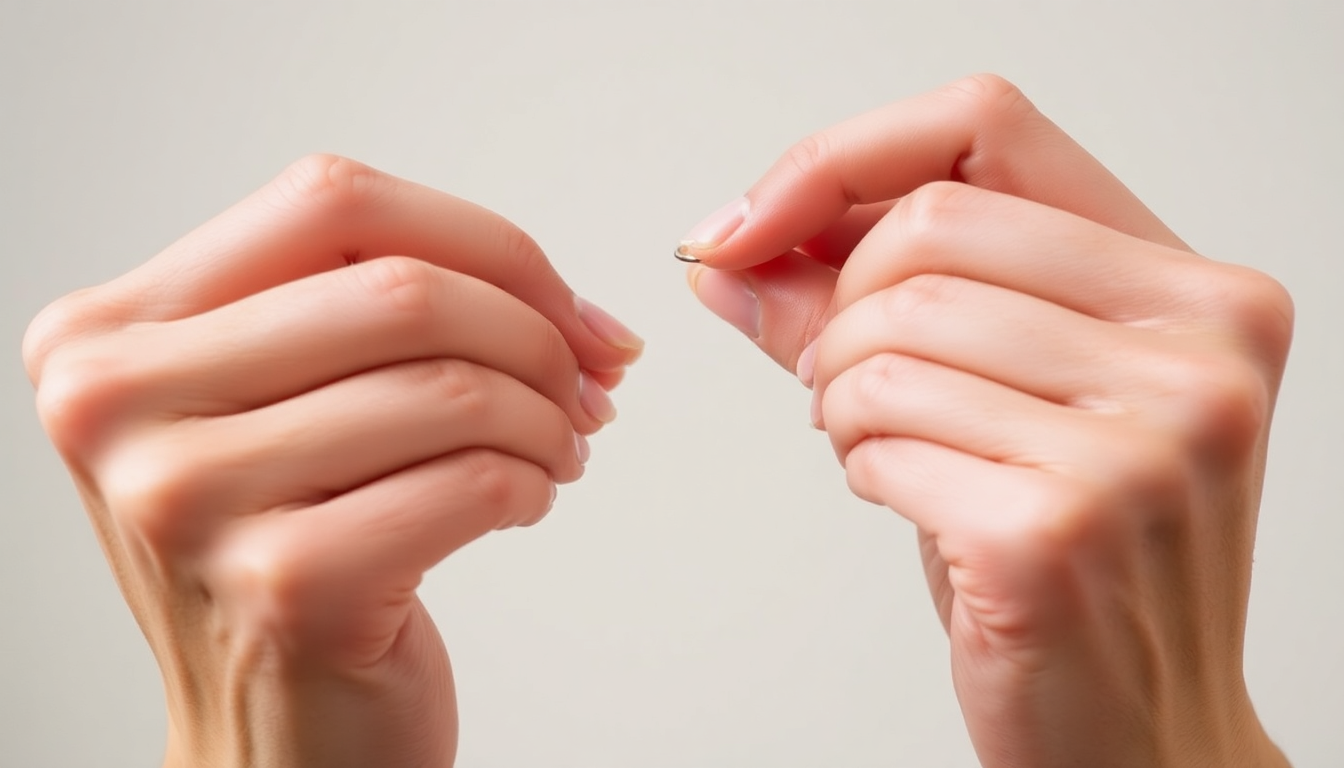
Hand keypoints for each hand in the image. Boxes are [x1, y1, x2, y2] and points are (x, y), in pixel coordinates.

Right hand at [23, 155, 642, 767]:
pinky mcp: (287, 587)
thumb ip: (381, 312)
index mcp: (109, 332)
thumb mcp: (279, 405)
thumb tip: (572, 306)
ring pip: (448, 385)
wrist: (275, 742)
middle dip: (535, 333)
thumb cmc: (291, 559)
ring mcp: (191, 501)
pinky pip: (474, 479)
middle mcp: (118, 407)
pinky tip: (521, 503)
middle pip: (399, 288)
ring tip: (553, 450)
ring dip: (544, 416)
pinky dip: (532, 483)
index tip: (563, 305)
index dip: (482, 243)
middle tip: (583, 385)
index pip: (331, 202)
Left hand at [682, 75, 1292, 766]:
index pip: (986, 128)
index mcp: (1198, 293)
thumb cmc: (1075, 560)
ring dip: (842, 401)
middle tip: (843, 382)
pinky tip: (908, 497)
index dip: (841, 161)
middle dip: (838, 312)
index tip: (749, 225)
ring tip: (884, 450)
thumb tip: (729, 249)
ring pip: (887, 343)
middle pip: (921, 236)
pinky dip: (860, 466)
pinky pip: (880, 441)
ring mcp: (1143, 444)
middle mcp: (1198, 354)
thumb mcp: (1001, 399)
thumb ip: (869, 303)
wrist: (1141, 734)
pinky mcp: (1059, 529)